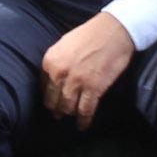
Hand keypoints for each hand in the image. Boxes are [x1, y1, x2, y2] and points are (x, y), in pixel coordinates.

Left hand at [40, 12, 133, 127]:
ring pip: (68, 107)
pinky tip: (83, 125)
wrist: (113, 31)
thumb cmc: (90, 34)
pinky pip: (85, 110)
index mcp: (50, 61)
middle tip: (58, 114)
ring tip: (72, 118)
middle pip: (54, 100)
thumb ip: (56, 62)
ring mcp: (77, 82)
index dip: (48, 96)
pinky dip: (84, 120)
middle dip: (56, 109)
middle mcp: (60, 74)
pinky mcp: (94, 89)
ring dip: (69, 114)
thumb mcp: (64, 44)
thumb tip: (53, 78)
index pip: (43, 86)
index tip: (51, 102)